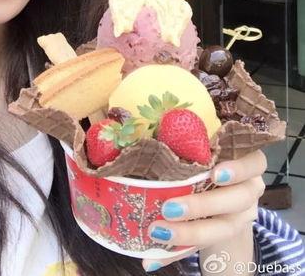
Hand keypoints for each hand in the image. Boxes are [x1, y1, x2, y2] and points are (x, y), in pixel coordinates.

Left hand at [142, 150, 266, 272]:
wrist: (224, 204)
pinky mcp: (221, 239)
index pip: (254, 163)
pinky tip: (150, 260)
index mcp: (246, 165)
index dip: (238, 169)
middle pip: (237, 200)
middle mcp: (248, 191)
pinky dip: (173, 254)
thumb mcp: (204, 154)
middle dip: (203, 205)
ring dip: (189, 233)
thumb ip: (187, 148)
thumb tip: (140, 135)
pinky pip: (200, 249)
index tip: (214, 174)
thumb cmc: (207, 164)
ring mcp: (240, 218)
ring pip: (223, 228)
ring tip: (158, 232)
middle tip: (170, 208)